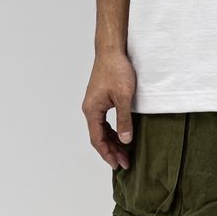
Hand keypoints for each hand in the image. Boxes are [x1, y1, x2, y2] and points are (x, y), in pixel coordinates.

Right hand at [81, 49, 135, 169]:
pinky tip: (122, 135)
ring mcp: (95, 104)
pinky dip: (113, 130)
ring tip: (125, 152)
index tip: (117, 164)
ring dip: (113, 141)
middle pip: (99, 136)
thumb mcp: (124, 96)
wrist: (112, 50)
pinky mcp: (101, 99)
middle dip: (112, 150)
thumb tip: (126, 140)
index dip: (107, 153)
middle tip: (125, 162)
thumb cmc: (116, 70)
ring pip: (102, 129)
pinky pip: (104, 121)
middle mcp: (90, 109)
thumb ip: (124, 119)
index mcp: (92, 110)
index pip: (97, 139)